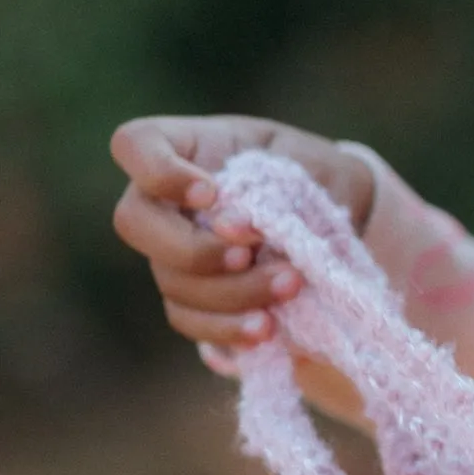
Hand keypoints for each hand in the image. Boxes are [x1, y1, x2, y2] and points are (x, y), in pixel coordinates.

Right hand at [109, 114, 375, 352]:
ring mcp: (172, 251)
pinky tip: (266, 329)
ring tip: (289, 286)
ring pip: (171, 280)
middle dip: (194, 248)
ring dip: (230, 291)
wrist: (339, 217)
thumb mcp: (315, 163)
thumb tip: (253, 227)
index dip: (158, 172)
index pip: (135, 145)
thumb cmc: (319, 176)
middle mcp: (165, 201)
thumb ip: (288, 185)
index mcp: (188, 149)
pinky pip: (190, 319)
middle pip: (134, 223)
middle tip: (249, 253)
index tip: (211, 193)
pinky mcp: (193, 297)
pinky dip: (227, 327)